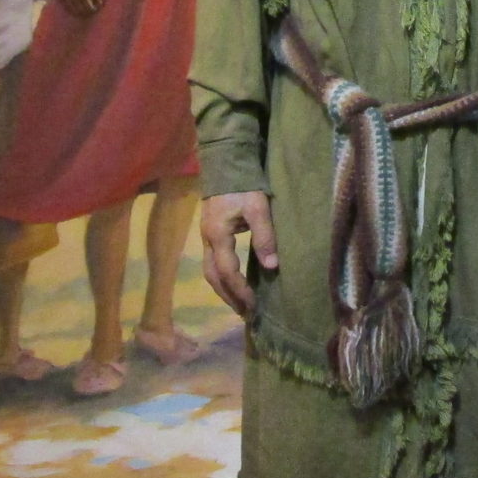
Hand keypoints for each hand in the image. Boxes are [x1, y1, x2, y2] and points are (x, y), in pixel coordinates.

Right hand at [200, 190, 277, 317]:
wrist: (226, 163)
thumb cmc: (244, 185)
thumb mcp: (258, 208)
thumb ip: (264, 236)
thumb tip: (271, 267)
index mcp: (217, 235)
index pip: (226, 271)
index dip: (239, 290)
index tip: (254, 305)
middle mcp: (207, 240)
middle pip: (213, 277)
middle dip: (229, 297)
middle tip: (246, 314)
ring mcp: (206, 237)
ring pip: (210, 272)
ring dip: (224, 290)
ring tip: (240, 305)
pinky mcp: (210, 234)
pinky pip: (212, 264)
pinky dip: (223, 279)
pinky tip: (235, 285)